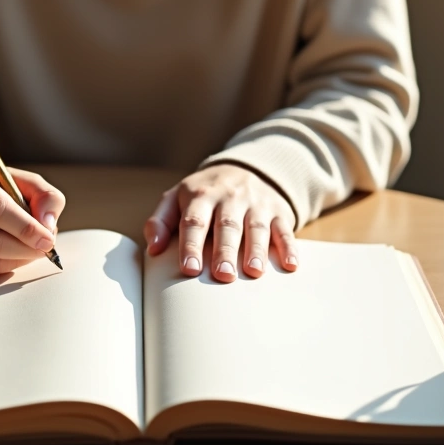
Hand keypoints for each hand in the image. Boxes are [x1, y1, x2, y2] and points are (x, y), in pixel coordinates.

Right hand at [0, 163, 64, 274]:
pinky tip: (8, 255)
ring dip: (17, 261)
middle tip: (44, 248)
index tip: (48, 239)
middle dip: (25, 249)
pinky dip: (1, 269)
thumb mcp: (19, 180)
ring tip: (29, 249)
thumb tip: (47, 225)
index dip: (25, 228)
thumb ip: (44, 195)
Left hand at [145, 164, 298, 281]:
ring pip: (256, 226)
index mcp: (201, 195)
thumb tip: (153, 249)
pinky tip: (289, 265)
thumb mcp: (176, 199)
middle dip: (225, 250)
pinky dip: (288, 247)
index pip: (195, 221)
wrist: (242, 169)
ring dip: (256, 249)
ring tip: (253, 272)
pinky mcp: (278, 211)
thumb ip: (160, 221)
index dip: (191, 245)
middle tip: (222, 275)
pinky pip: (284, 229)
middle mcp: (230, 196)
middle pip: (227, 225)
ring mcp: (256, 203)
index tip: (189, 269)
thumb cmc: (202, 194)